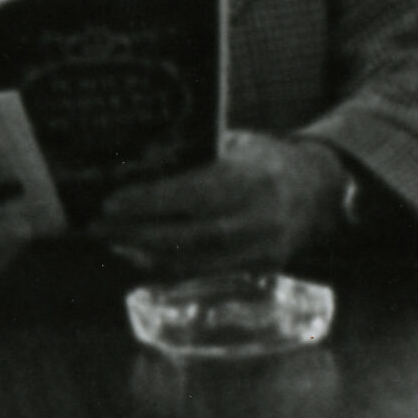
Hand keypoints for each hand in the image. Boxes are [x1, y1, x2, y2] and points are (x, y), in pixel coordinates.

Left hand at [101, 129, 347, 277]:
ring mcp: (263, 249)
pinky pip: (208, 273)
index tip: (110, 203)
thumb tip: (138, 164)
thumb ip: (197, 156)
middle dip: (138, 234)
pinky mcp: (262, 269)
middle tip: (98, 228)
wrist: (319, 188)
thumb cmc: (266, 159)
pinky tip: (143, 257)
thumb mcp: (236, 144)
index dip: (150, 202)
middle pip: (189, 237)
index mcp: (253, 178)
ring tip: (114, 243)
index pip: (193, 194)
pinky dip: (171, 267)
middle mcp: (260, 218)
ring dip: (148, 256)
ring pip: (195, 262)